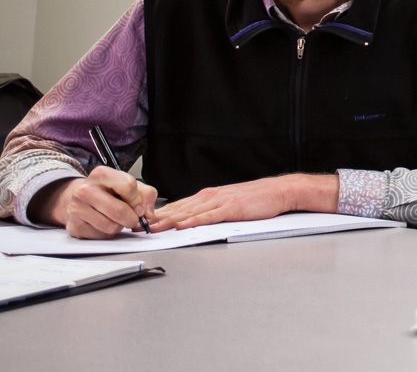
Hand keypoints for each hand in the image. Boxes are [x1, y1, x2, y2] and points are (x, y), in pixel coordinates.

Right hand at [32, 167, 158, 238]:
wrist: (82, 199)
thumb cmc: (109, 192)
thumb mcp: (130, 185)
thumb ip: (146, 195)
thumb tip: (148, 214)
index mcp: (101, 174)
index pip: (128, 186)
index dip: (138, 200)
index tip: (139, 207)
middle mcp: (85, 189)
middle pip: (119, 210)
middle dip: (132, 218)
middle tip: (132, 218)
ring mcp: (76, 208)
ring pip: (110, 226)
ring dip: (119, 226)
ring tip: (115, 219)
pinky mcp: (74, 225)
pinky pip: (100, 235)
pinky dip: (107, 233)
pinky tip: (103, 223)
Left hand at [152, 176, 311, 230]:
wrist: (278, 191)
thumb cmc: (257, 198)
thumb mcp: (228, 202)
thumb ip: (210, 210)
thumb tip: (192, 220)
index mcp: (208, 195)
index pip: (177, 205)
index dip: (157, 214)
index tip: (141, 221)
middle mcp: (210, 196)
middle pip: (178, 208)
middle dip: (156, 218)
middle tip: (137, 225)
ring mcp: (220, 202)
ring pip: (189, 212)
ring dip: (169, 220)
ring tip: (152, 228)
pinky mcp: (232, 209)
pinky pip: (209, 216)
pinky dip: (194, 220)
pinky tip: (183, 225)